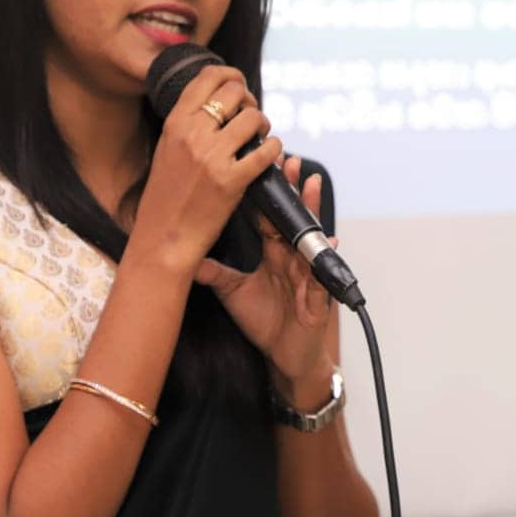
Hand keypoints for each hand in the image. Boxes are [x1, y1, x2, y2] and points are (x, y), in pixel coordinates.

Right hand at [130, 66, 281, 272]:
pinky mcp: (231, 181)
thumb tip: (216, 102)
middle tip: (251, 117)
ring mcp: (212, 157)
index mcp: (175, 123)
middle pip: (234, 92)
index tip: (239, 85)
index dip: (231, 75)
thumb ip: (187, 124)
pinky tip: (270, 154)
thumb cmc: (165, 197)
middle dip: (249, 100)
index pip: (208, 77)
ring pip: (254, 118)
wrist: (163, 238)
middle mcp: (192, 134)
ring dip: (263, 125)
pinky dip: (274, 149)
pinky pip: (266, 152)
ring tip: (260, 137)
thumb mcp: (167, 149)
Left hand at [194, 156, 337, 388]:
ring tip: (312, 183)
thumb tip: (183, 255)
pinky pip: (323, 272)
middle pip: (292, 216)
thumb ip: (213, 271)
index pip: (269, 215)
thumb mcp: (232, 292)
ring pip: (311, 235)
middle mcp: (291, 257)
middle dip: (292, 188)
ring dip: (312, 210)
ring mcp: (307, 273)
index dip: (265, 192)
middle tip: (288, 159)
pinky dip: (327, 256)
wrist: (285, 357)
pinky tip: (332, 238)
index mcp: (273, 252)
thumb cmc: (263, 321)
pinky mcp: (319, 294)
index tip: (258, 164)